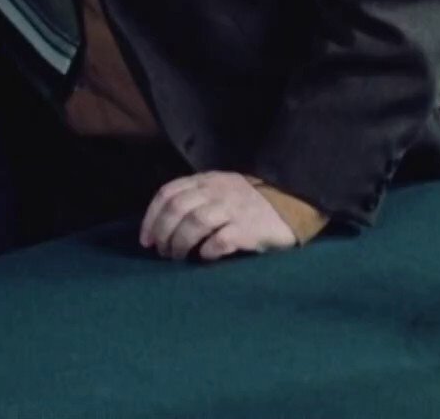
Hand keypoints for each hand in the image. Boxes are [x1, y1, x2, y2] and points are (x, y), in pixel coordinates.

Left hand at [138, 171, 296, 261]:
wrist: (292, 204)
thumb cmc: (250, 203)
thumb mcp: (221, 190)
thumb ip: (197, 198)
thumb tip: (164, 225)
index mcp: (207, 181)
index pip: (168, 193)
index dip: (151, 218)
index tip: (146, 240)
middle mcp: (217, 192)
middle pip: (177, 209)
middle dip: (163, 234)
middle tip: (163, 253)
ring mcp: (233, 209)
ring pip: (194, 223)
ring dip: (180, 244)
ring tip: (179, 258)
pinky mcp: (248, 228)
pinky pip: (220, 240)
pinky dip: (207, 250)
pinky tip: (206, 256)